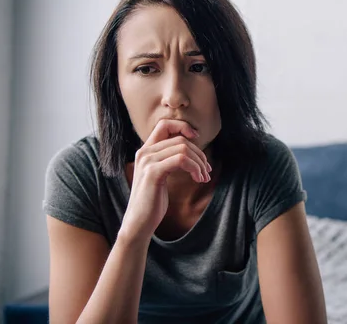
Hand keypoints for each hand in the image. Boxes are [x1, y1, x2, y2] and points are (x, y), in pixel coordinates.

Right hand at [119, 119, 211, 243]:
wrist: (139, 222)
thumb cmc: (152, 201)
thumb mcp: (161, 175)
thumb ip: (168, 159)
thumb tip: (190, 150)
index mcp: (145, 151)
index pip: (164, 124)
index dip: (183, 127)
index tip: (197, 138)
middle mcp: (144, 152)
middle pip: (180, 139)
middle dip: (199, 154)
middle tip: (207, 171)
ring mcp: (147, 161)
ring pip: (183, 148)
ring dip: (200, 163)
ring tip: (204, 177)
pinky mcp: (153, 172)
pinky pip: (181, 159)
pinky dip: (195, 168)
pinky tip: (198, 179)